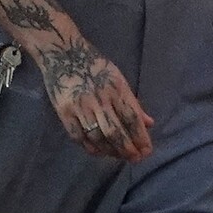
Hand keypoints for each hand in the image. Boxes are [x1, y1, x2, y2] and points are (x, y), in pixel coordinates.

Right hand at [34, 33, 153, 161]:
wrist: (62, 53)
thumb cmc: (95, 66)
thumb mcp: (118, 78)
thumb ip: (132, 102)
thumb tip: (149, 123)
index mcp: (115, 88)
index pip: (131, 118)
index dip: (140, 137)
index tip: (146, 151)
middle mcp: (99, 98)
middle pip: (115, 131)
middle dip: (127, 149)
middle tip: (134, 158)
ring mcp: (80, 106)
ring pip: (97, 137)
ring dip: (110, 151)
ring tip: (119, 156)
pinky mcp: (64, 111)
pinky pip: (78, 136)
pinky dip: (90, 147)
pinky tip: (99, 151)